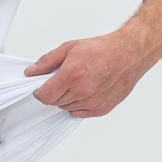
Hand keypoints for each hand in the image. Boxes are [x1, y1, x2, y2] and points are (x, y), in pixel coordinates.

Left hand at [23, 30, 153, 116]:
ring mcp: (92, 102)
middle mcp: (82, 91)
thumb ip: (47, 62)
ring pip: (67, 108)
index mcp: (72, 75)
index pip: (44, 96)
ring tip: (79, 82)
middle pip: (55, 102)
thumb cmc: (103, 49)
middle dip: (55, 92)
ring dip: (67, 98)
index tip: (42, 87)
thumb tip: (32, 71)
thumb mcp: (70, 48)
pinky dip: (79, 105)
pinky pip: (79, 113)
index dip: (40, 92)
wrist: (129, 53)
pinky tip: (86, 91)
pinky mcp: (101, 109)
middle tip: (64, 79)